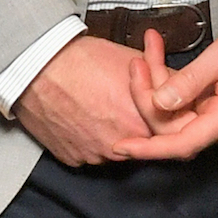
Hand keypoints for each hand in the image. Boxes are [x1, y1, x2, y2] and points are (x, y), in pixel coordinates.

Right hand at [14, 34, 165, 165]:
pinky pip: (90, 153)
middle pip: (141, 142)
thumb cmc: (81, 59)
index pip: (167, 132)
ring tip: (101, 106)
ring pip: (115, 149)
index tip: (161, 110)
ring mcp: (93, 155)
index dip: (166, 119)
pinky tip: (85, 116)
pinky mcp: (72, 158)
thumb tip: (179, 85)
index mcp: (138, 121)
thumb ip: (162, 78)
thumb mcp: (133, 60)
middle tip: (125, 104)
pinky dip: (90, 138)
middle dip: (139, 124)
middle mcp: (118, 144)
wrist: (38, 65)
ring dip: (113, 132)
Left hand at [121, 19, 217, 161]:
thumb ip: (190, 80)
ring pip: (182, 116)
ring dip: (161, 88)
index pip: (181, 144)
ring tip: (150, 50)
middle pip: (176, 127)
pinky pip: (194, 108)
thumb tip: (159, 102)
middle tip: (138, 59)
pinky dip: (176, 88)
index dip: (149, 148)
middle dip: (150, 96)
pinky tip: (164, 62)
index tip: (122, 147)